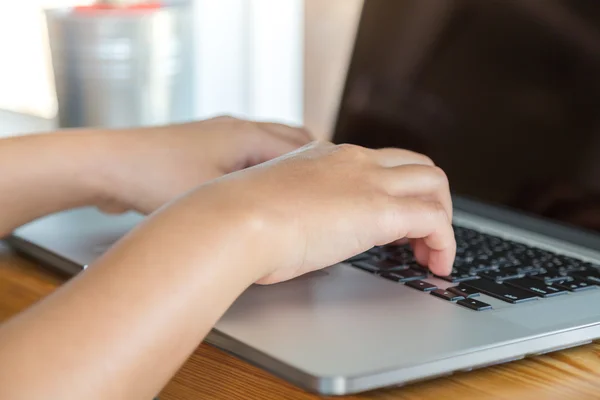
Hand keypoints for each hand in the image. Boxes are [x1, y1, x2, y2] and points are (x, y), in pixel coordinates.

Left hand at [97, 116, 311, 213]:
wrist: (108, 166)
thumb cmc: (155, 177)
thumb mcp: (213, 197)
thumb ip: (256, 208)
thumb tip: (289, 224)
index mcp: (246, 135)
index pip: (303, 146)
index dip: (324, 169)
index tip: (339, 187)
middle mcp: (237, 128)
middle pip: (291, 140)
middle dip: (311, 164)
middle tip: (326, 190)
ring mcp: (219, 136)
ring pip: (268, 148)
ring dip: (285, 167)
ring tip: (298, 194)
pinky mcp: (203, 148)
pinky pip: (246, 155)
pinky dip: (261, 170)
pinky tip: (256, 193)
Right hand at [174, 141, 454, 282]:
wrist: (234, 219)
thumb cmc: (238, 217)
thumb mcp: (270, 204)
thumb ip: (290, 207)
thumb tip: (291, 228)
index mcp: (326, 157)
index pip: (380, 162)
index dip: (397, 190)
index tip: (396, 220)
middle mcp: (353, 161)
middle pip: (418, 165)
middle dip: (431, 199)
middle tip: (421, 236)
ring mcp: (370, 182)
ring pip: (435, 184)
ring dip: (443, 219)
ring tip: (432, 254)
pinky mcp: (381, 210)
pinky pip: (436, 220)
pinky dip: (446, 243)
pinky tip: (437, 267)